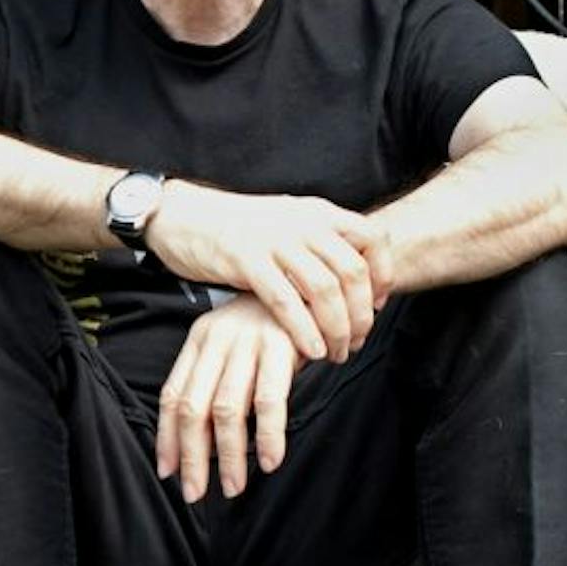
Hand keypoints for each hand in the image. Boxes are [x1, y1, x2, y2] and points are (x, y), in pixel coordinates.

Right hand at [142, 182, 393, 363]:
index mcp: (318, 212)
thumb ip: (320, 245)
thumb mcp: (288, 223)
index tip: (377, 306)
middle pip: (353, 272)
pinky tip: (311, 351)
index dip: (383, 277)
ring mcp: (274, 239)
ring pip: (324, 291)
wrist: (183, 216)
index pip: (372, 239)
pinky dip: (304, 331)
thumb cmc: (239, 230)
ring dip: (337, 330)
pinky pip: (286, 302)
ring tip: (335, 353)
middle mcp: (302, 222)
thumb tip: (354, 280)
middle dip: (362, 315)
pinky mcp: (246, 260)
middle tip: (357, 342)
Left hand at [155, 295, 301, 503]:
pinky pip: (269, 400)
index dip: (167, 437)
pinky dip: (268, 435)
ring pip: (227, 410)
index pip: (173, 396)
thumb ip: (215, 380)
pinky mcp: (279, 345)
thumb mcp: (233, 343)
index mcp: (199, 340)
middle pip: (194, 408)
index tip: (168, 472)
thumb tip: (202, 440)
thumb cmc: (273, 323)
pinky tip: (270, 460)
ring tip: (233, 486)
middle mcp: (217, 340)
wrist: (310, 280)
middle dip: (192, 457)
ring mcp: (247, 342)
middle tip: (196, 493)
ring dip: (229, 455)